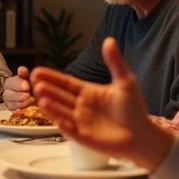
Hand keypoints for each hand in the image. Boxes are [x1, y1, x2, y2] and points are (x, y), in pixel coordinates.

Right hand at [2, 66, 34, 109]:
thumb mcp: (26, 78)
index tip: (27, 86)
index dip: (19, 85)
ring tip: (32, 100)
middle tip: (29, 95)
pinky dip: (22, 111)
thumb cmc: (27, 85)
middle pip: (10, 96)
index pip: (12, 83)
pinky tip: (29, 109)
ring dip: (23, 103)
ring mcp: (9, 104)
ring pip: (13, 105)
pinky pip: (16, 113)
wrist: (26, 95)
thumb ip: (24, 74)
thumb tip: (22, 69)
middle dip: (20, 95)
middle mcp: (7, 94)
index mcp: (10, 83)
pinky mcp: (13, 112)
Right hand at [30, 38, 170, 168]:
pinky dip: (62, 124)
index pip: (66, 83)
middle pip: (59, 97)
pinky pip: (70, 130)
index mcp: (88, 92)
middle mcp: (80, 107)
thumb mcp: (125, 82)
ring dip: (50, 106)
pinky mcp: (83, 138)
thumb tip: (109, 40)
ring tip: (40, 97)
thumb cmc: (135, 109)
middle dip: (46, 90)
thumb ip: (114, 62)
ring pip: (61, 112)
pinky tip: (55, 118)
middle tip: (34, 82)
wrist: (143, 135)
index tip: (37, 71)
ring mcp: (80, 123)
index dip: (51, 77)